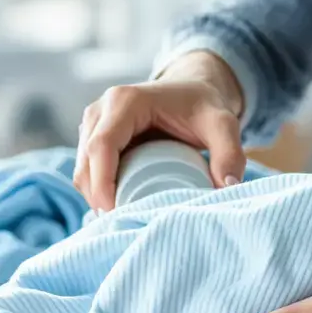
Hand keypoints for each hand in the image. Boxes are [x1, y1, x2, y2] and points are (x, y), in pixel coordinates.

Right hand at [74, 51, 246, 210]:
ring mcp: (93, 124)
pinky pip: (86, 171)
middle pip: (85, 163)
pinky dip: (98, 191)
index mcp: (125, 101)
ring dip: (96, 197)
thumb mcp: (223, 124)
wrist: (191, 89)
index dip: (103, 183)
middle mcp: (101, 110)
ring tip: (123, 218)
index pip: (101, 146)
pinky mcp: (92, 138)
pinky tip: (119, 206)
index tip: (116, 213)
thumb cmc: (203, 106)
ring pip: (81, 170)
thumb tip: (227, 187)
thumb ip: (230, 153)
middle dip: (98, 198)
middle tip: (123, 224)